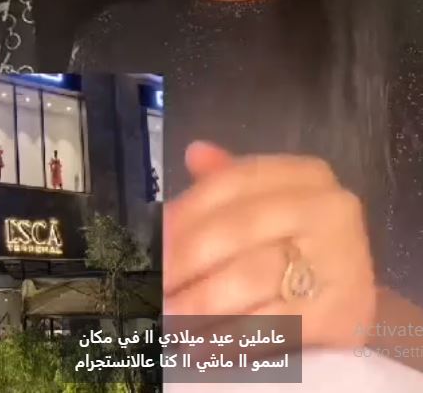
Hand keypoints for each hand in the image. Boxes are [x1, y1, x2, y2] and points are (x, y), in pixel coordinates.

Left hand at [164, 142, 375, 348]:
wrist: (351, 297)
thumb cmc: (299, 245)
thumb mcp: (268, 205)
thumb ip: (229, 180)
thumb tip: (194, 153)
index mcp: (306, 175)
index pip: (232, 182)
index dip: (184, 211)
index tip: (148, 239)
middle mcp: (329, 207)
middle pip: (237, 228)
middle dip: (184, 259)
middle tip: (148, 284)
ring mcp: (341, 258)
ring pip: (251, 276)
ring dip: (199, 301)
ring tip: (165, 316)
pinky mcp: (344, 311)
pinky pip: (273, 324)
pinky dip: (231, 337)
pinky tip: (200, 346)